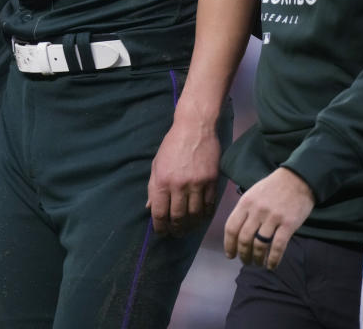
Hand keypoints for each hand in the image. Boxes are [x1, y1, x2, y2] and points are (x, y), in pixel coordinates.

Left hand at [146, 120, 220, 235]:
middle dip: (176, 230)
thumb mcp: (156, 165)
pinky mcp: (212, 181)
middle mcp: (179, 185)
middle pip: (178, 217)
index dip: (160, 227)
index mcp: (162, 181)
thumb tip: (150, 209)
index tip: (161, 232)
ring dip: (191, 226)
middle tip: (176, 234)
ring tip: (188, 229)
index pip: (160, 213)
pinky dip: (205, 215)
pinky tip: (201, 218)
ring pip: (195, 215)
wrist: (194, 128)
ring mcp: (197, 184)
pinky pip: (209, 205)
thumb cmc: (172, 146)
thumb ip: (153, 188)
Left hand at [223, 167, 314, 269]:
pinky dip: (273, 259)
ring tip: (257, 263)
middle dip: (243, 254)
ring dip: (257, 258)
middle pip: (244, 239)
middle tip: (245, 261)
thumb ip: (245, 210)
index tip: (230, 255)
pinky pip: (278, 246)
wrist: (298, 179)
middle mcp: (257, 211)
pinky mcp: (288, 224)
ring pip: (259, 245)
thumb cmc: (273, 187)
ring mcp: (273, 218)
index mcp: (245, 202)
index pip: (231, 227)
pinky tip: (272, 265)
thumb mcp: (253, 193)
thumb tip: (236, 232)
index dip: (229, 244)